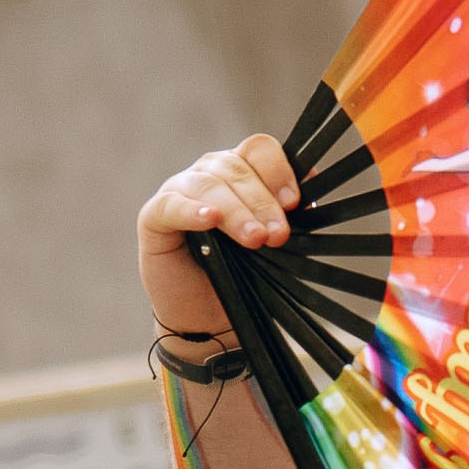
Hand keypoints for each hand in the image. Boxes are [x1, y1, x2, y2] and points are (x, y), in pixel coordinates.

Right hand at [136, 136, 298, 339]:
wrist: (209, 318)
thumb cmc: (243, 275)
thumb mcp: (274, 242)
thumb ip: (290, 211)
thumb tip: (314, 177)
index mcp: (242, 172)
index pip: (259, 150)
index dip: (279, 171)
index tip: (295, 203)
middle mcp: (210, 174)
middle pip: (236, 168)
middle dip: (262, 202)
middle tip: (278, 235)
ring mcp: (179, 191)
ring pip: (208, 184)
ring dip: (235, 211)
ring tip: (254, 239)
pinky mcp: (154, 216)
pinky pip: (171, 205)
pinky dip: (191, 210)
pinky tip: (209, 219)